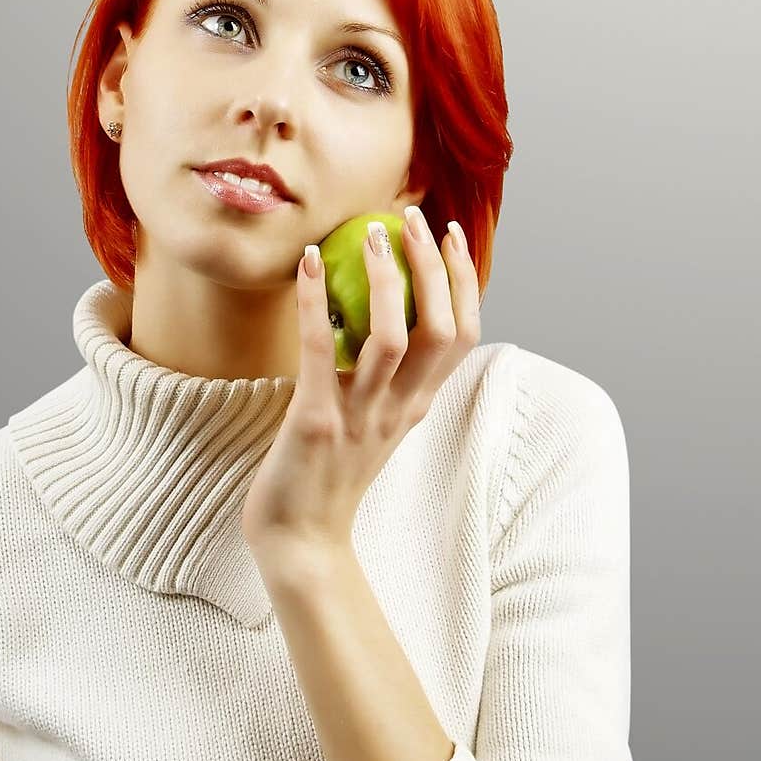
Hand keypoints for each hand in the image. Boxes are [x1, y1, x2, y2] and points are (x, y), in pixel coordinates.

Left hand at [241, 210, 480, 562]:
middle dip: (434, 266)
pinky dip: (315, 300)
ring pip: (393, 337)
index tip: (450, 236)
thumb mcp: (370, 422)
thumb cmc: (325, 474)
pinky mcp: (314, 421)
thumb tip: (374, 312)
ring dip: (387, 277)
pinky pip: (319, 349)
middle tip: (414, 218)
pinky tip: (307, 263)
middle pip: (440, 328)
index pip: (462, 334)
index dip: (463, 280)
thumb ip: (381, 378)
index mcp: (417, 406)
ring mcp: (360, 417)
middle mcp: (400, 409)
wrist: (298, 542)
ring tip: (374, 232)